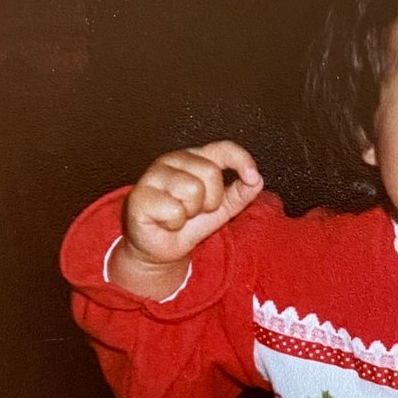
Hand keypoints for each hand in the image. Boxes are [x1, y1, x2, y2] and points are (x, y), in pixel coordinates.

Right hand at [110, 141, 263, 296]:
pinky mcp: (140, 196)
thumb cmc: (189, 223)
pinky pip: (173, 210)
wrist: (162, 249)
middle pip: (210, 172)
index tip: (252, 177)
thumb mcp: (222, 209)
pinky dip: (174, 224)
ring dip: (191, 213)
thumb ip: (240, 193)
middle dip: (211, 200)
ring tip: (180, 216)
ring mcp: (153, 175)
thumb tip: (257, 180)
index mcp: (195, 158)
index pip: (222, 148)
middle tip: (196, 211)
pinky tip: (165, 222)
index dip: (241, 160)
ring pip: (191, 189)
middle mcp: (173, 160)